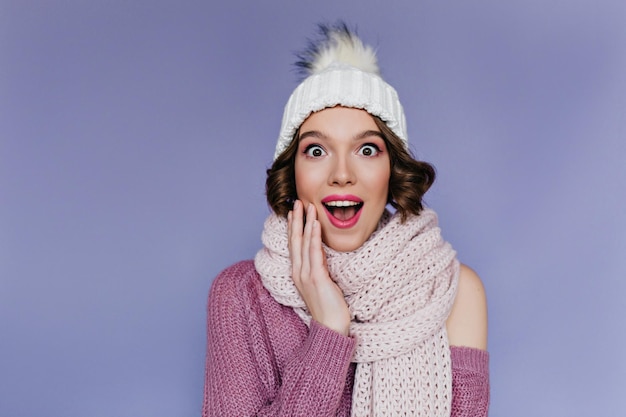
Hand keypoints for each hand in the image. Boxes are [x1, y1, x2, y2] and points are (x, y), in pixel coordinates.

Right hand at [288, 200, 350, 335]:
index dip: (293, 227)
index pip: (294, 245)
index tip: (294, 212)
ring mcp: (306, 275)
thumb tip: (323, 256)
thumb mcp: (322, 284)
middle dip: (296, 219)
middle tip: (297, 202)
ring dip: (306, 222)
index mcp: (298, 273)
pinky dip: (313, 236)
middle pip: (294, 240)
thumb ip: (319, 269)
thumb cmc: (329, 308)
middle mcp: (299, 272)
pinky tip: (315, 223)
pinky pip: (314, 252)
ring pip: (303, 242)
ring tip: (308, 206)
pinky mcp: (317, 278)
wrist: (330, 328)